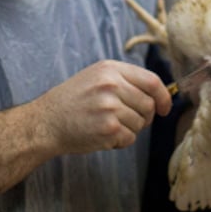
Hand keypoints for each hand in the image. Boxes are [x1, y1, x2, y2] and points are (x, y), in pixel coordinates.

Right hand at [37, 60, 171, 154]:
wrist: (46, 122)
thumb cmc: (72, 101)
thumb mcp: (96, 77)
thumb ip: (125, 81)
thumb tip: (158, 95)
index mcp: (110, 69)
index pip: (152, 81)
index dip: (163, 97)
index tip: (164, 108)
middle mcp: (111, 85)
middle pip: (149, 104)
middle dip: (144, 116)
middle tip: (126, 120)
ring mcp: (110, 107)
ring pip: (140, 123)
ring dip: (130, 129)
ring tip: (108, 126)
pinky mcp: (108, 128)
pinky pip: (130, 138)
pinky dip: (121, 141)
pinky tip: (103, 136)